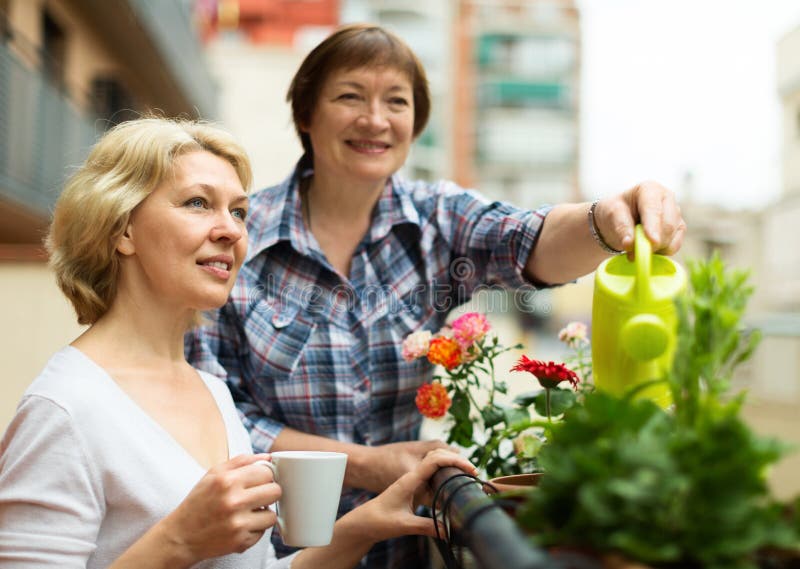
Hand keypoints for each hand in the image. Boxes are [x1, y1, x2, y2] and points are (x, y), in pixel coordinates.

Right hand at [157, 454, 280, 563]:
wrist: (181, 536)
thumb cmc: (199, 502)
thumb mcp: (214, 474)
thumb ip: (242, 461)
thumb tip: (268, 458)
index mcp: (227, 481)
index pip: (267, 473)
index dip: (264, 476)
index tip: (258, 481)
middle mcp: (233, 502)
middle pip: (275, 492)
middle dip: (268, 493)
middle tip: (256, 496)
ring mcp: (238, 524)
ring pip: (272, 514)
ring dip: (263, 513)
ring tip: (248, 512)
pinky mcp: (241, 542)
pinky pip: (263, 532)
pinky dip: (255, 529)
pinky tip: (241, 525)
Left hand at [349, 448, 477, 542]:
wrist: (362, 521)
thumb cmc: (378, 519)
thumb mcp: (403, 524)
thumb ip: (426, 526)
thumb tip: (448, 532)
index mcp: (410, 479)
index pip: (435, 460)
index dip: (455, 462)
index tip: (471, 470)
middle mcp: (411, 475)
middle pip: (437, 457)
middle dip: (457, 461)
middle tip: (474, 473)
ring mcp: (411, 479)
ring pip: (434, 463)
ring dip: (450, 465)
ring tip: (467, 475)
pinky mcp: (411, 485)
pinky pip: (430, 473)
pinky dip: (442, 474)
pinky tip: (450, 484)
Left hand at [594, 181, 685, 254]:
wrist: (619, 218)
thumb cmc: (615, 212)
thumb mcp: (612, 215)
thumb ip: (621, 228)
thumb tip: (630, 244)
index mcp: (650, 189)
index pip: (653, 209)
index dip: (653, 226)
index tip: (652, 241)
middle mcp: (667, 199)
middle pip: (668, 225)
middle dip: (653, 242)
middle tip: (634, 252)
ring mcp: (675, 214)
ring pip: (672, 237)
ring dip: (655, 248)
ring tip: (636, 247)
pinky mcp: (678, 229)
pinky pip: (674, 246)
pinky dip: (661, 252)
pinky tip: (647, 248)